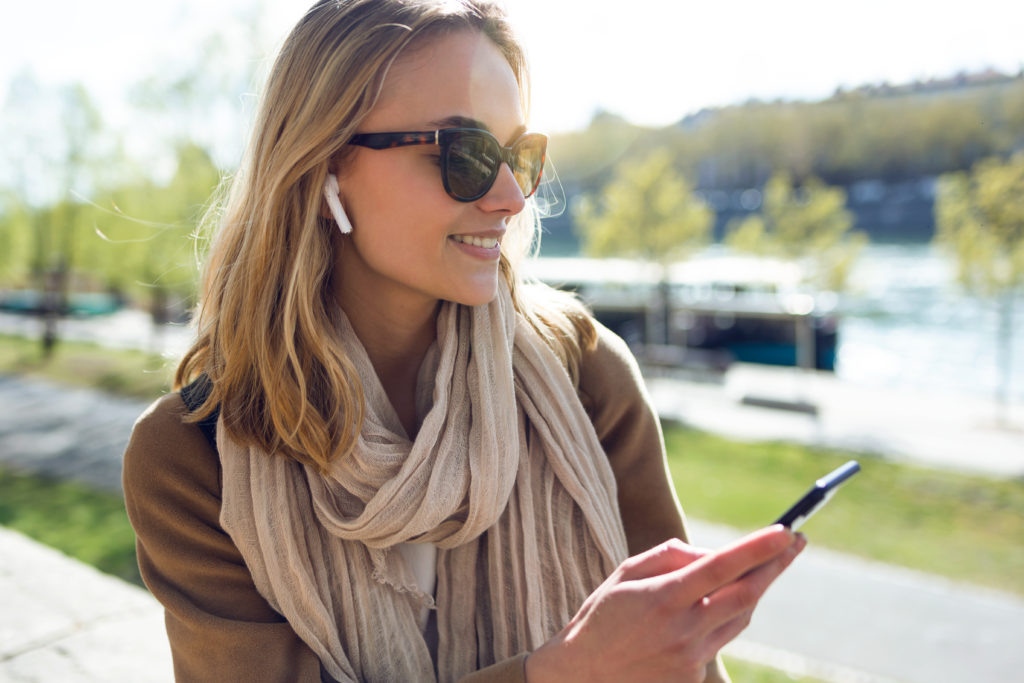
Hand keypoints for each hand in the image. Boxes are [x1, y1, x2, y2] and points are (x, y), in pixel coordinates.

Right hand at [526, 525, 805, 682]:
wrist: (583, 675)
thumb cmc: (602, 616)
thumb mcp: (625, 573)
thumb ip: (669, 556)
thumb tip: (710, 554)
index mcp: (664, 597)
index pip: (722, 567)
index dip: (757, 549)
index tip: (784, 531)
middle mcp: (683, 629)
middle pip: (746, 595)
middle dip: (775, 566)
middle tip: (795, 543)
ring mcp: (691, 658)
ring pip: (741, 618)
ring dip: (754, 591)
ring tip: (762, 568)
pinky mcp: (694, 677)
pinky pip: (720, 640)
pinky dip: (723, 618)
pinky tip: (710, 609)